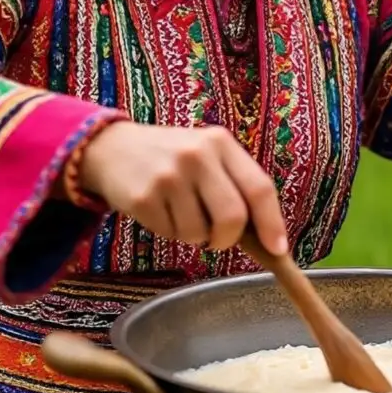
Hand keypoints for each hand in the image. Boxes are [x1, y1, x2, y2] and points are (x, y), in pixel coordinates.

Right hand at [78, 121, 288, 254]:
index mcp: (220, 143)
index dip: (272, 223)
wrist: (113, 148)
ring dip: (195, 236)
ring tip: (181, 212)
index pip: (259, 187)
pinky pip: (171, 234)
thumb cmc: (172, 159)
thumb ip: (235, 184)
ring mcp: (168, 176)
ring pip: (200, 233)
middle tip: (217, 238)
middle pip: (233, 217)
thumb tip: (268, 236)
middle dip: (228, 239)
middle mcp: (197, 155)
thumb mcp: (207, 155)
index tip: (278, 249)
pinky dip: (171, 232)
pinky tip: (160, 210)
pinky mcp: (143, 197)